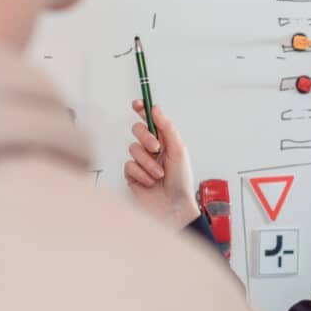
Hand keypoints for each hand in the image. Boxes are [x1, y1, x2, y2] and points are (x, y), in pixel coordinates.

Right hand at [123, 100, 199, 228]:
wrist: (173, 206)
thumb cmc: (181, 181)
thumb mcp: (178, 150)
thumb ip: (167, 128)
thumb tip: (155, 108)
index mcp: (165, 141)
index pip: (151, 120)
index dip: (143, 110)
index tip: (137, 104)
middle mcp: (152, 150)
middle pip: (138, 130)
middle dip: (146, 138)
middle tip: (157, 149)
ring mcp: (141, 161)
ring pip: (133, 149)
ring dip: (148, 163)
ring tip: (159, 175)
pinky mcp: (132, 174)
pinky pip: (129, 166)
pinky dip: (142, 174)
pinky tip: (150, 182)